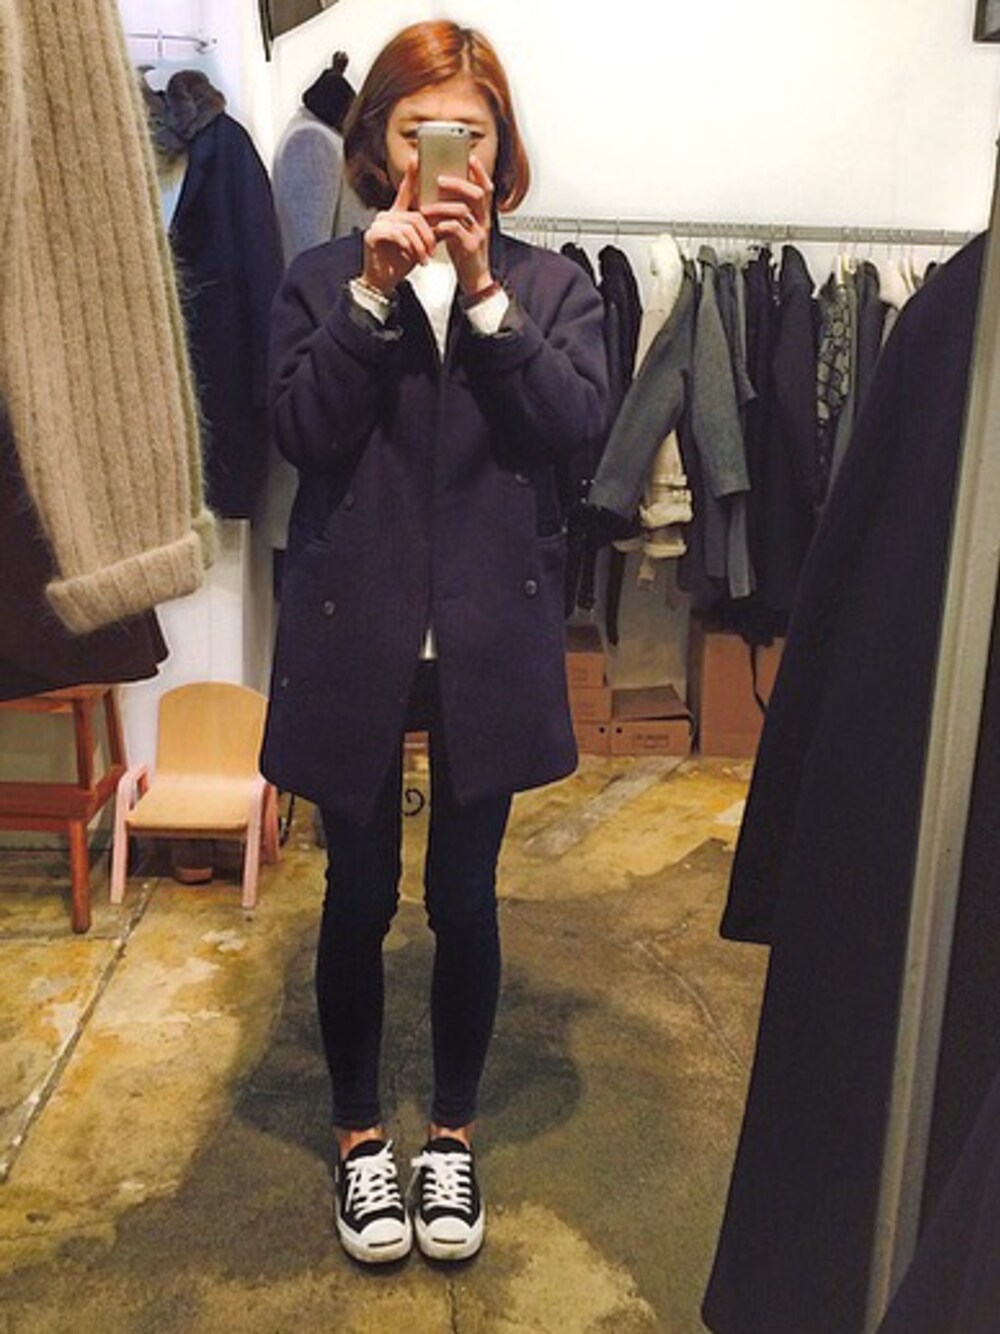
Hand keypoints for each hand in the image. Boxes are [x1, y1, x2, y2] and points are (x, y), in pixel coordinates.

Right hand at [361, 160, 436, 295]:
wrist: (383, 281)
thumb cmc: (400, 262)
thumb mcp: (421, 245)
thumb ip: (434, 231)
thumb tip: (452, 222)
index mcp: (399, 213)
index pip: (407, 190)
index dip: (412, 174)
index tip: (417, 158)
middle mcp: (387, 214)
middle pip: (416, 215)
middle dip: (428, 235)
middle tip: (432, 251)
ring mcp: (378, 223)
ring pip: (409, 227)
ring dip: (420, 245)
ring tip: (423, 259)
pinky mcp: (372, 234)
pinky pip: (397, 235)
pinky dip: (409, 247)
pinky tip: (413, 258)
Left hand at [422, 156, 494, 296]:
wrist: (474, 280)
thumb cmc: (466, 253)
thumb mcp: (462, 228)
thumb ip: (455, 212)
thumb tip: (439, 193)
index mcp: (483, 215)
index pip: (486, 187)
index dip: (479, 171)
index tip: (469, 157)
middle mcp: (484, 221)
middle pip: (477, 193)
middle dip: (457, 183)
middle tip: (439, 179)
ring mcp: (479, 233)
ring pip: (463, 210)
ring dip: (441, 206)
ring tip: (425, 208)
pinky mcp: (470, 247)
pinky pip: (456, 230)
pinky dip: (442, 225)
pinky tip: (433, 227)